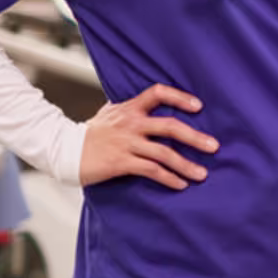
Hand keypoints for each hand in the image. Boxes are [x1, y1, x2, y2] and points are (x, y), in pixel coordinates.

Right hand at [79, 83, 217, 189]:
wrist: (63, 150)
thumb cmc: (90, 133)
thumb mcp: (109, 113)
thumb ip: (129, 107)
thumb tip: (148, 100)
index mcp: (129, 108)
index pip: (158, 93)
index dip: (179, 97)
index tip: (199, 106)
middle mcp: (130, 123)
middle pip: (170, 126)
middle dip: (195, 137)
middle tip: (214, 146)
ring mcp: (126, 143)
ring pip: (164, 154)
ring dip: (186, 165)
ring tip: (202, 174)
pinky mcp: (121, 162)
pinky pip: (151, 171)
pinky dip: (169, 178)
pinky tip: (181, 185)